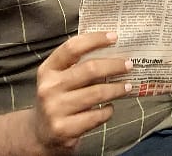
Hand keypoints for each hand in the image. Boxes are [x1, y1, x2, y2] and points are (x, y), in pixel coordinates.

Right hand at [33, 32, 132, 155]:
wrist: (41, 134)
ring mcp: (55, 110)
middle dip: (114, 65)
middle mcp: (49, 88)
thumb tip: (113, 51)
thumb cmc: (58, 99)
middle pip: (89, 69)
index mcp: (47, 70)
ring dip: (116, 89)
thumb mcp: (59, 79)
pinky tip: (110, 107)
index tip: (114, 37)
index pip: (72, 48)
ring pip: (96, 93)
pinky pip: (96, 116)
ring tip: (127, 86)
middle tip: (129, 65)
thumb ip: (78, 66)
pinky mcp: (65, 129)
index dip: (94, 40)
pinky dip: (108, 110)